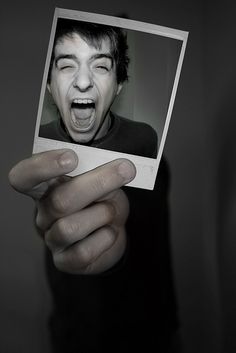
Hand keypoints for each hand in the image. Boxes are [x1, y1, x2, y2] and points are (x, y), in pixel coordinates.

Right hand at [9, 149, 135, 273]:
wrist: (112, 232)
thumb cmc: (102, 201)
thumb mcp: (102, 179)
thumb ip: (101, 171)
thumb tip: (119, 167)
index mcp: (45, 188)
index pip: (24, 177)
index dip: (42, 166)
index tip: (72, 158)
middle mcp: (43, 214)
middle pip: (58, 201)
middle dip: (96, 184)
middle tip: (125, 170)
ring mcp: (52, 239)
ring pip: (69, 228)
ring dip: (101, 214)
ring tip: (111, 211)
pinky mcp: (65, 261)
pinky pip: (82, 252)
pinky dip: (104, 239)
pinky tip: (110, 231)